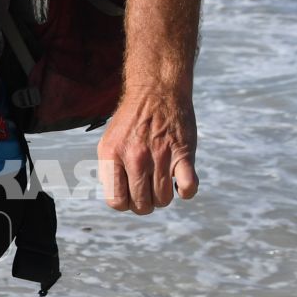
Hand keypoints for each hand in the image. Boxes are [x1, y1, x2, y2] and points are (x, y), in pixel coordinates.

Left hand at [97, 88, 198, 213]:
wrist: (156, 91)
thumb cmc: (131, 121)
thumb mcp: (108, 142)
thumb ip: (108, 171)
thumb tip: (116, 199)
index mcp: (113, 156)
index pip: (116, 201)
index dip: (125, 203)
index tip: (130, 193)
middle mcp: (135, 158)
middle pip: (141, 205)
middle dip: (145, 203)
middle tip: (147, 189)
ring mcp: (160, 156)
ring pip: (164, 200)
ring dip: (163, 197)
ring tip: (161, 181)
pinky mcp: (183, 153)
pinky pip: (188, 187)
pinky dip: (185, 191)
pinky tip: (180, 182)